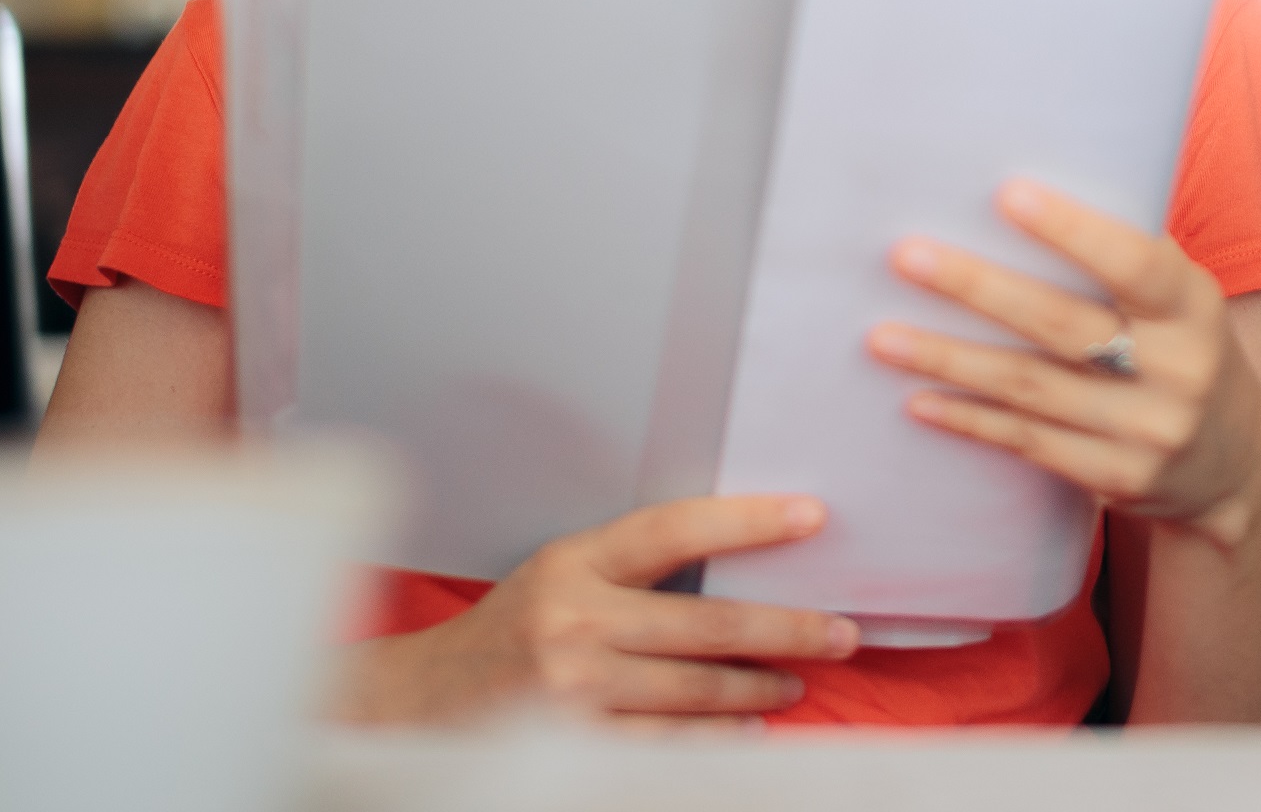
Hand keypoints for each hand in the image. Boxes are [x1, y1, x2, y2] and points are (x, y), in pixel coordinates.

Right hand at [333, 495, 860, 726]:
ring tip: (796, 682)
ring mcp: (573, 688)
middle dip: (786, 628)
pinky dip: (717, 738)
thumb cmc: (508, 631)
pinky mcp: (573, 744)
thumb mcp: (559, 575)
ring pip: (696, 689)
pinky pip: (668, 744)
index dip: (748, 521)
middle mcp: (572, 621)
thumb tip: (740, 567)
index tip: (811, 516)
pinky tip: (749, 730)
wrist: (421, 705)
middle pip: (707, 622)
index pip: (675, 529)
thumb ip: (632, 571)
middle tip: (839, 631)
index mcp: (572, 562)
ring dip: (759, 687)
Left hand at [866, 180, 1260, 548]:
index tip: (1007, 194)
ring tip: (883, 336)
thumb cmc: (1184, 350)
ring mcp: (1145, 432)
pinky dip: (971, 421)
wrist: (1236, 466)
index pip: (1133, 262)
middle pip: (1063, 326)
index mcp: (1193, 308)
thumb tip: (1020, 196)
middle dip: (978, 289)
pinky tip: (919, 400)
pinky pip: (1029, 443)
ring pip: (1031, 389)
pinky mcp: (1116, 480)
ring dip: (950, 360)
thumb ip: (1124, 258)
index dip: (1072, 230)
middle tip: (906, 256)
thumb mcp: (1181, 301)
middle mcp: (1176, 371)